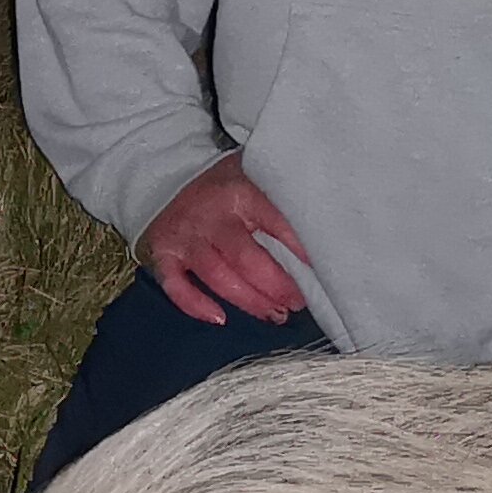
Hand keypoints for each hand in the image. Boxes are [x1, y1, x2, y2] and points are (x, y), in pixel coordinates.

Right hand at [141, 152, 316, 327]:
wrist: (170, 174)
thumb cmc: (228, 186)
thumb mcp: (258, 180)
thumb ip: (283, 205)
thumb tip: (327, 237)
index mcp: (239, 192)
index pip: (274, 222)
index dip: (298, 247)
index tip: (322, 268)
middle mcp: (209, 214)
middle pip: (245, 259)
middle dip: (276, 286)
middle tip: (297, 302)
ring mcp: (184, 235)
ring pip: (218, 277)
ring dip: (250, 301)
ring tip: (275, 314)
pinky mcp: (164, 253)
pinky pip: (176, 286)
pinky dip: (195, 305)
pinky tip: (220, 318)